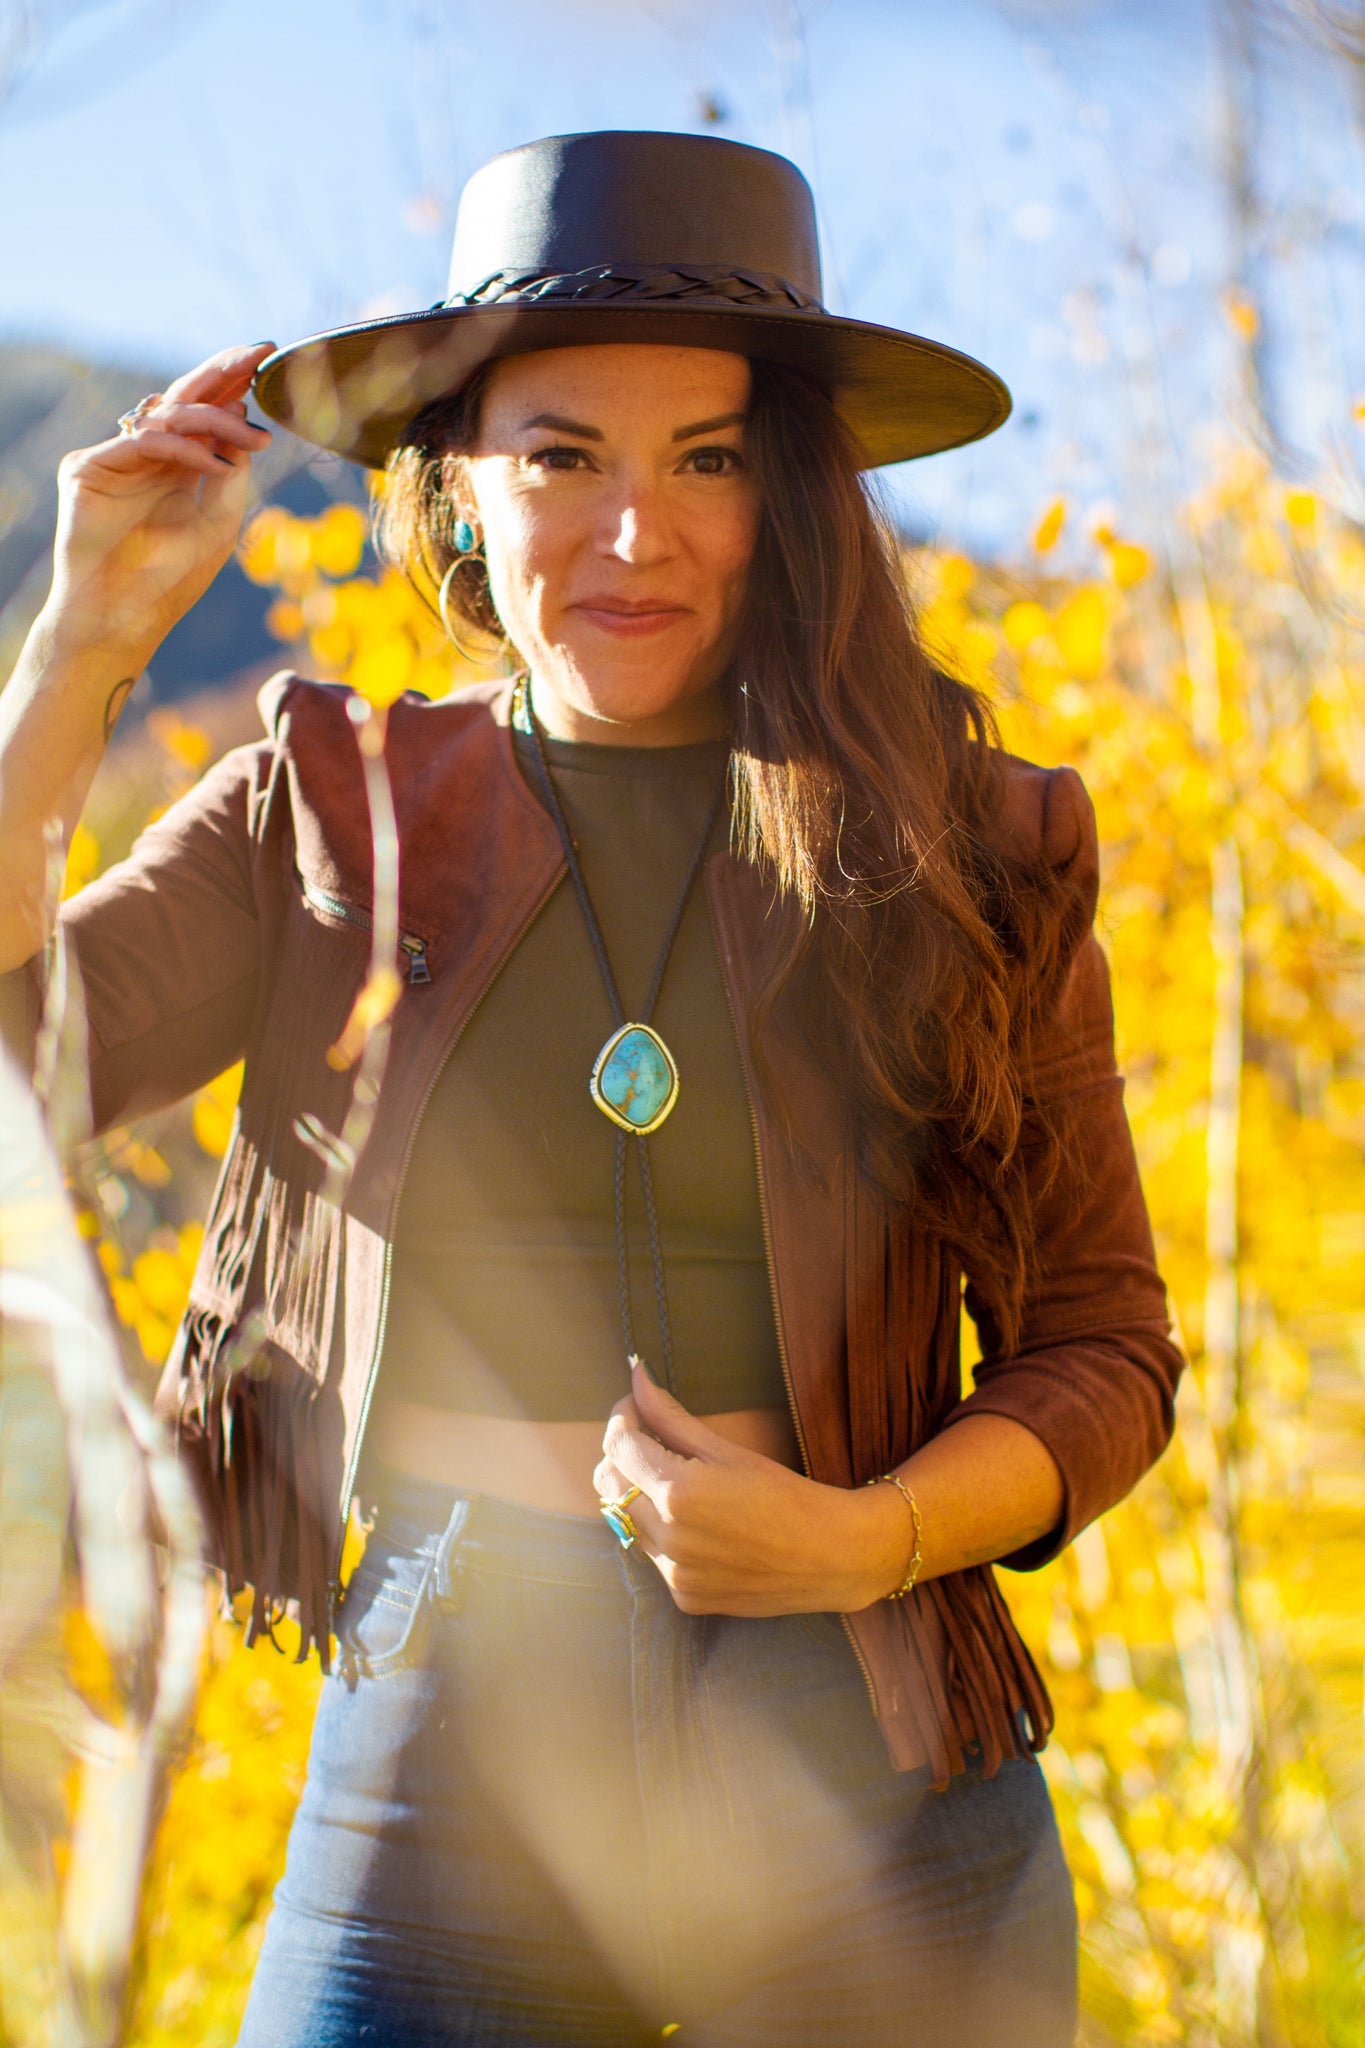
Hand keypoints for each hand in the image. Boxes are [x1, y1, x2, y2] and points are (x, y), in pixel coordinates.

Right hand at [43, 343, 275, 667]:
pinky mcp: (88, 467)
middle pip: (183, 399)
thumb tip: (243, 417)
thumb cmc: (171, 579)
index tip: (267, 358)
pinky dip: (184, 451)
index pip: (204, 412)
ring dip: (215, 420)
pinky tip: (217, 465)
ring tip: (255, 437)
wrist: (124, 618)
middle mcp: (145, 455)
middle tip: (257, 352)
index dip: (231, 383)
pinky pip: (144, 443)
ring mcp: (115, 458)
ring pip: (166, 416)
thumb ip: (231, 470)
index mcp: (175, 466)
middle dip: (221, 372)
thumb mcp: (218, 521)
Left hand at [593, 1361, 914, 1616]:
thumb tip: (636, 1377)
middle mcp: (669, 1538)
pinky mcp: (685, 1597)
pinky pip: (654, 1557)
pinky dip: (664, 1534)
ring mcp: (675, 1574)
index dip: (621, 1420)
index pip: (618, 1448)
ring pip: (627, 1523)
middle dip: (622, 1458)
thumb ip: (671, 1417)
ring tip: (680, 1483)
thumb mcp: (727, 1450)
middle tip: (652, 1442)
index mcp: (678, 1493)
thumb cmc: (786, 1495)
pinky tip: (701, 1526)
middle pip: (608, 1486)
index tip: (635, 1411)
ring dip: (640, 1497)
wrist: (832, 1556)